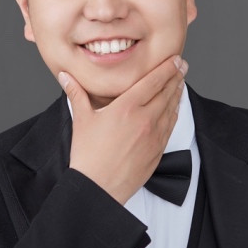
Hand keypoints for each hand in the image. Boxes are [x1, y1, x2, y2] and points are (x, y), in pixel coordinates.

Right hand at [59, 56, 188, 203]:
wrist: (98, 188)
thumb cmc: (88, 155)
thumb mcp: (81, 120)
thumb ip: (76, 94)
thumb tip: (65, 76)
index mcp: (127, 108)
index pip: (153, 81)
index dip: (167, 68)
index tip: (175, 59)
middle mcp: (145, 119)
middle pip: (166, 92)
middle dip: (176, 77)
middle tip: (183, 65)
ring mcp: (154, 136)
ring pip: (171, 108)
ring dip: (177, 93)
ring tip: (181, 82)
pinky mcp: (158, 150)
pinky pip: (170, 126)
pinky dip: (175, 113)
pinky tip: (175, 107)